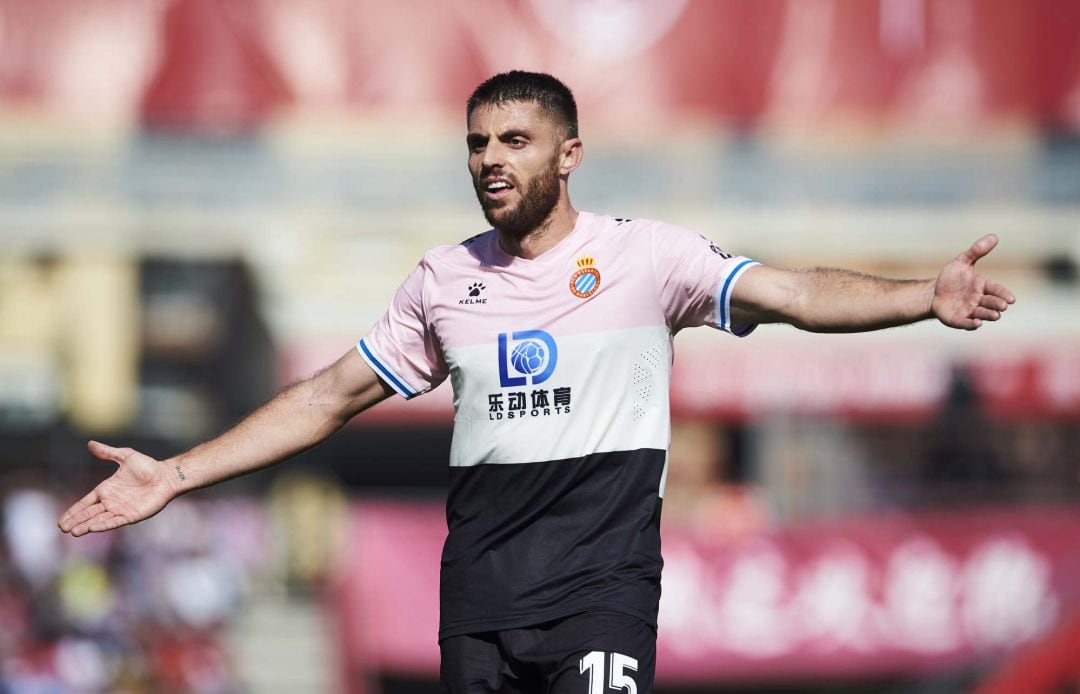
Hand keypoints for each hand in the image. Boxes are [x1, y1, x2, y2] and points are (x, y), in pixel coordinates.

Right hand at [58, 441, 178, 536]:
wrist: (167, 475)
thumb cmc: (148, 466)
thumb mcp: (125, 456)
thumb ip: (108, 452)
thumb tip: (90, 443)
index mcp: (107, 489)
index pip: (86, 502)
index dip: (74, 511)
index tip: (61, 520)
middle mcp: (111, 501)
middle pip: (89, 513)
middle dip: (76, 521)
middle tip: (62, 528)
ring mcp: (121, 509)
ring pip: (99, 520)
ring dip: (87, 525)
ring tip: (73, 532)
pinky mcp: (132, 515)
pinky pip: (115, 521)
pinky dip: (104, 525)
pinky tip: (93, 528)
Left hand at [932, 235, 1015, 329]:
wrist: (934, 293)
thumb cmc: (951, 278)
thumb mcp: (961, 262)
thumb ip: (976, 251)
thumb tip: (994, 236)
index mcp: (982, 286)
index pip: (996, 289)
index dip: (1003, 293)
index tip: (1011, 298)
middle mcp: (979, 300)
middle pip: (991, 303)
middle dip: (997, 304)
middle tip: (1003, 306)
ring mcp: (970, 311)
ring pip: (982, 314)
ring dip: (989, 315)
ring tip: (995, 316)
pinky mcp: (959, 320)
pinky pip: (967, 323)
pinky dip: (972, 324)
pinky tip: (977, 323)